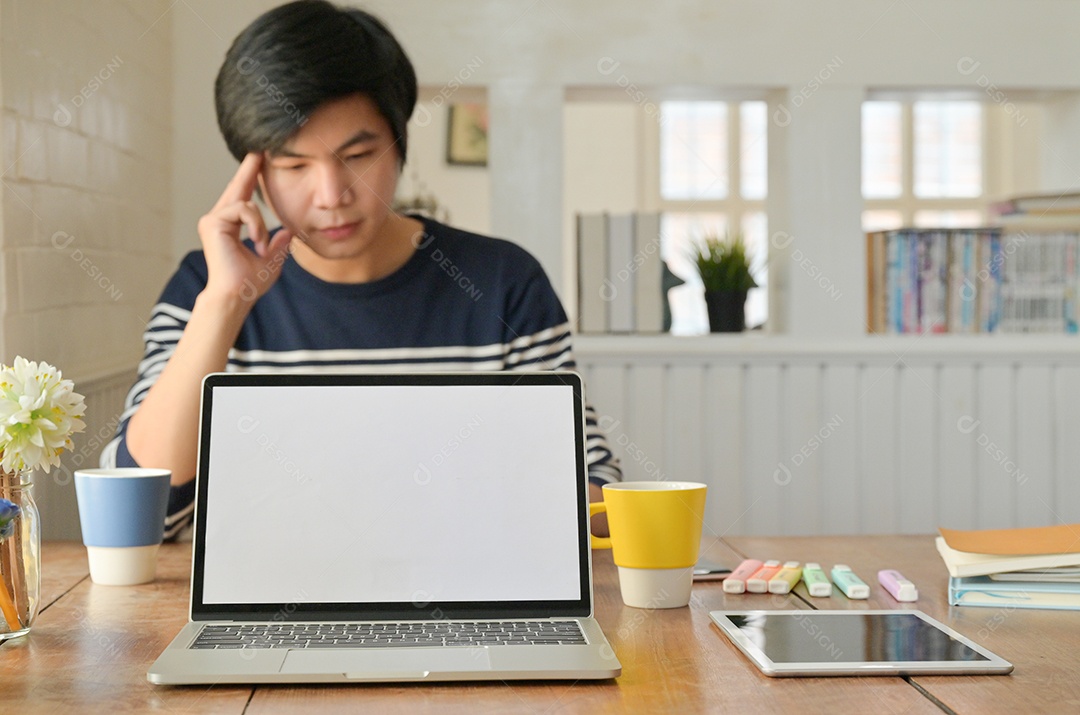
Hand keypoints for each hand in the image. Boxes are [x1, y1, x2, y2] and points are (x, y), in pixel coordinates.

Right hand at [197, 152, 293, 304]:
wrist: (236, 295)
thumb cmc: (249, 283)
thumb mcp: (271, 261)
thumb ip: (278, 245)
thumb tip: (288, 232)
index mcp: (230, 226)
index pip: (242, 198)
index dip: (250, 178)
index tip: (259, 161)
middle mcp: (218, 220)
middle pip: (237, 187)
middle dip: (249, 168)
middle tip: (259, 149)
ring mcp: (212, 220)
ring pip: (245, 203)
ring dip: (260, 225)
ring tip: (260, 246)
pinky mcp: (212, 223)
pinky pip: (243, 210)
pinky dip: (255, 225)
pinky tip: (256, 242)